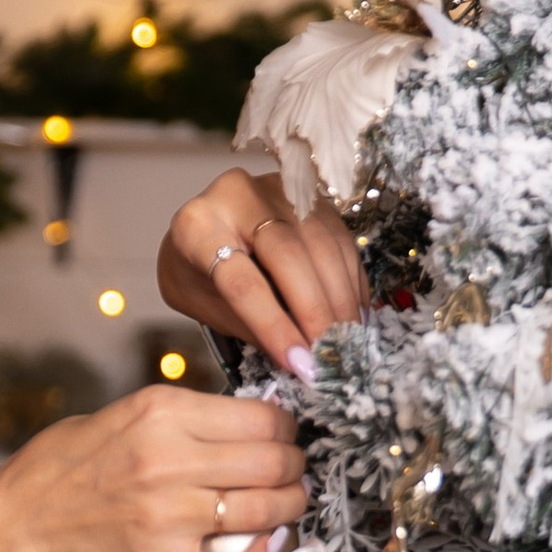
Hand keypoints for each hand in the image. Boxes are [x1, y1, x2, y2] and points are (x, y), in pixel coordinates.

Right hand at [0, 384, 307, 551]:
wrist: (30, 513)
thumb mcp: (135, 409)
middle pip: (272, 462)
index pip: (263, 418)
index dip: (288, 429)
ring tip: (284, 504)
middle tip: (291, 471)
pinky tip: (261, 544)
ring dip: (288, 507)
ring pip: (265, 510)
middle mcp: (169, 460)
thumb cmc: (79, 457)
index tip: (285, 436)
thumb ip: (195, 415)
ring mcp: (168, 514)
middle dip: (295, 467)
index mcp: (164, 411)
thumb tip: (260, 421)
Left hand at [157, 172, 366, 384]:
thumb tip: (301, 359)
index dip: (273, 324)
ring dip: (340, 298)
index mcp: (198, 227)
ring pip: (321, 243)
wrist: (204, 227)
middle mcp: (238, 195)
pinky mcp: (309, 195)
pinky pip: (340, 239)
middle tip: (331, 352)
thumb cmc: (197, 271)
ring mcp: (278, 189)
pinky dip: (351, 281)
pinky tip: (354, 314)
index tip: (299, 362)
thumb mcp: (205, 305)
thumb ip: (249, 326)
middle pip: (287, 254)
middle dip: (315, 310)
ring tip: (347, 339)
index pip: (240, 280)